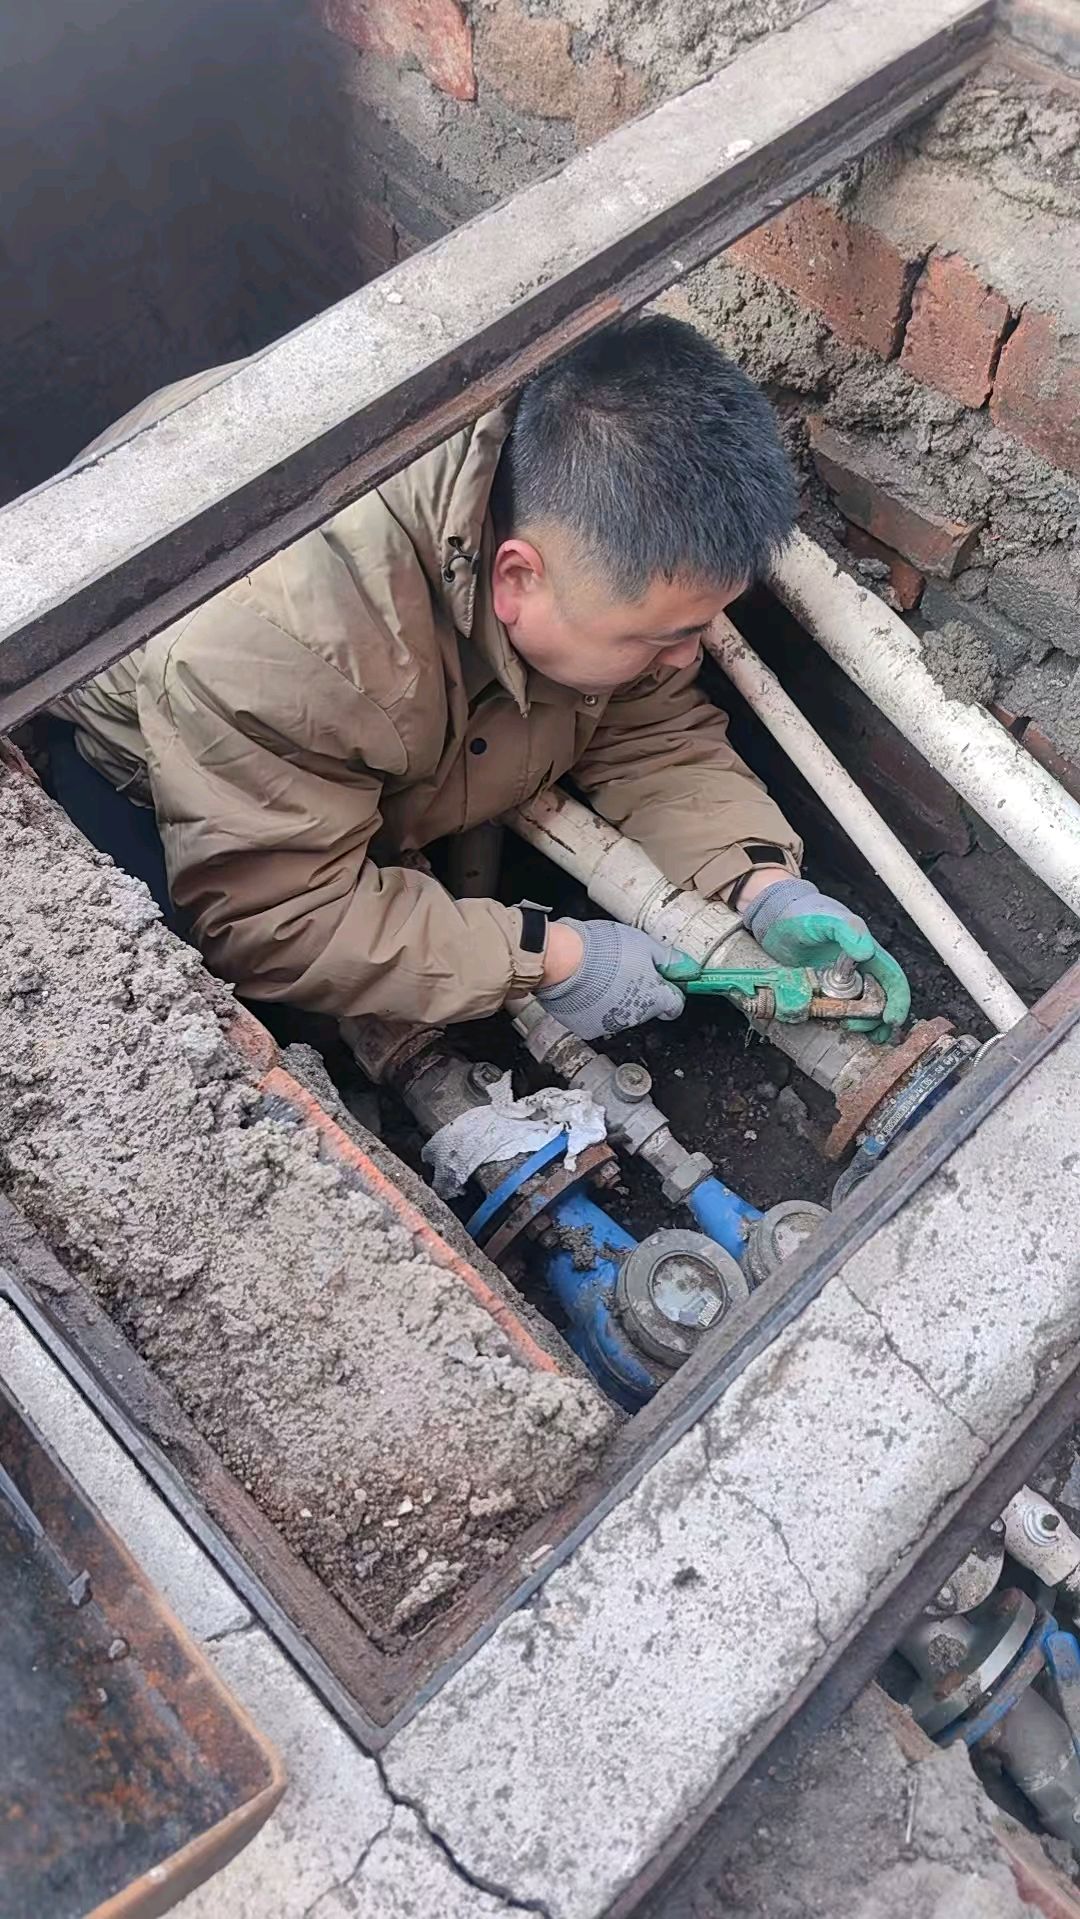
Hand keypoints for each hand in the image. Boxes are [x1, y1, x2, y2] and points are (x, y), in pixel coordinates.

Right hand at [536, 917, 684, 1039]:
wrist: (561, 960)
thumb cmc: (602, 950)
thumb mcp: (644, 944)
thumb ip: (668, 960)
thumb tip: (687, 968)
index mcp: (655, 999)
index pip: (675, 1004)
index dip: (670, 989)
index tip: (664, 979)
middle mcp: (636, 1018)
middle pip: (647, 1008)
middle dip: (640, 991)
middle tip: (625, 968)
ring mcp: (611, 1026)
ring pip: (622, 1013)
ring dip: (617, 998)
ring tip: (602, 974)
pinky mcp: (588, 1029)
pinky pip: (598, 1018)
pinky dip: (595, 1006)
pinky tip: (588, 988)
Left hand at [743, 878, 910, 1043]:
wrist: (772, 918)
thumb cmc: (803, 913)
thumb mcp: (826, 919)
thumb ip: (847, 929)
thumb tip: (866, 952)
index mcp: (868, 954)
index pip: (893, 980)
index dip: (898, 1001)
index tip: (891, 1021)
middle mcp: (858, 971)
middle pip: (879, 1002)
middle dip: (875, 1020)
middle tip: (854, 1025)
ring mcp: (838, 984)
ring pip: (858, 1011)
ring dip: (858, 1023)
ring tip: (843, 1026)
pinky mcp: (819, 993)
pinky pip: (833, 1013)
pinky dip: (835, 1023)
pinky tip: (828, 1027)